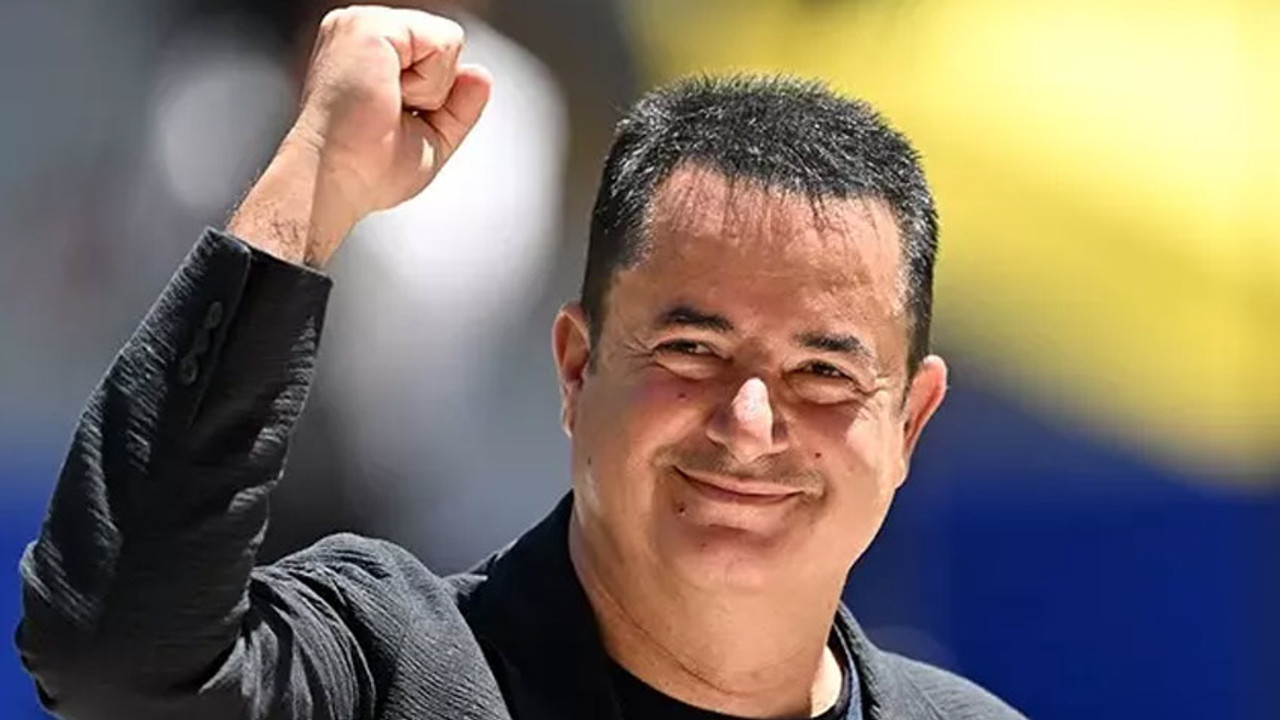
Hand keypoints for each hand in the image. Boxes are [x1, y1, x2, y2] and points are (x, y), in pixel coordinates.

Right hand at [229, 6, 491, 266]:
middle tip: (390, 115)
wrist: (336, 179)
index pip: (435, 55)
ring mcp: (362, 23)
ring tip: (388, 105)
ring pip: (447, 42)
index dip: (435, 94)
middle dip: (434, 92)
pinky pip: (443, 43)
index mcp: (369, 51)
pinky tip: (391, 95)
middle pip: (445, 46)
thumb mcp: (432, 136)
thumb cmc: (367, 168)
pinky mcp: (370, 26)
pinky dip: (429, 83)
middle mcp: (362, 31)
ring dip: (430, 89)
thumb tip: (481, 75)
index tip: (396, 120)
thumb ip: (460, 105)